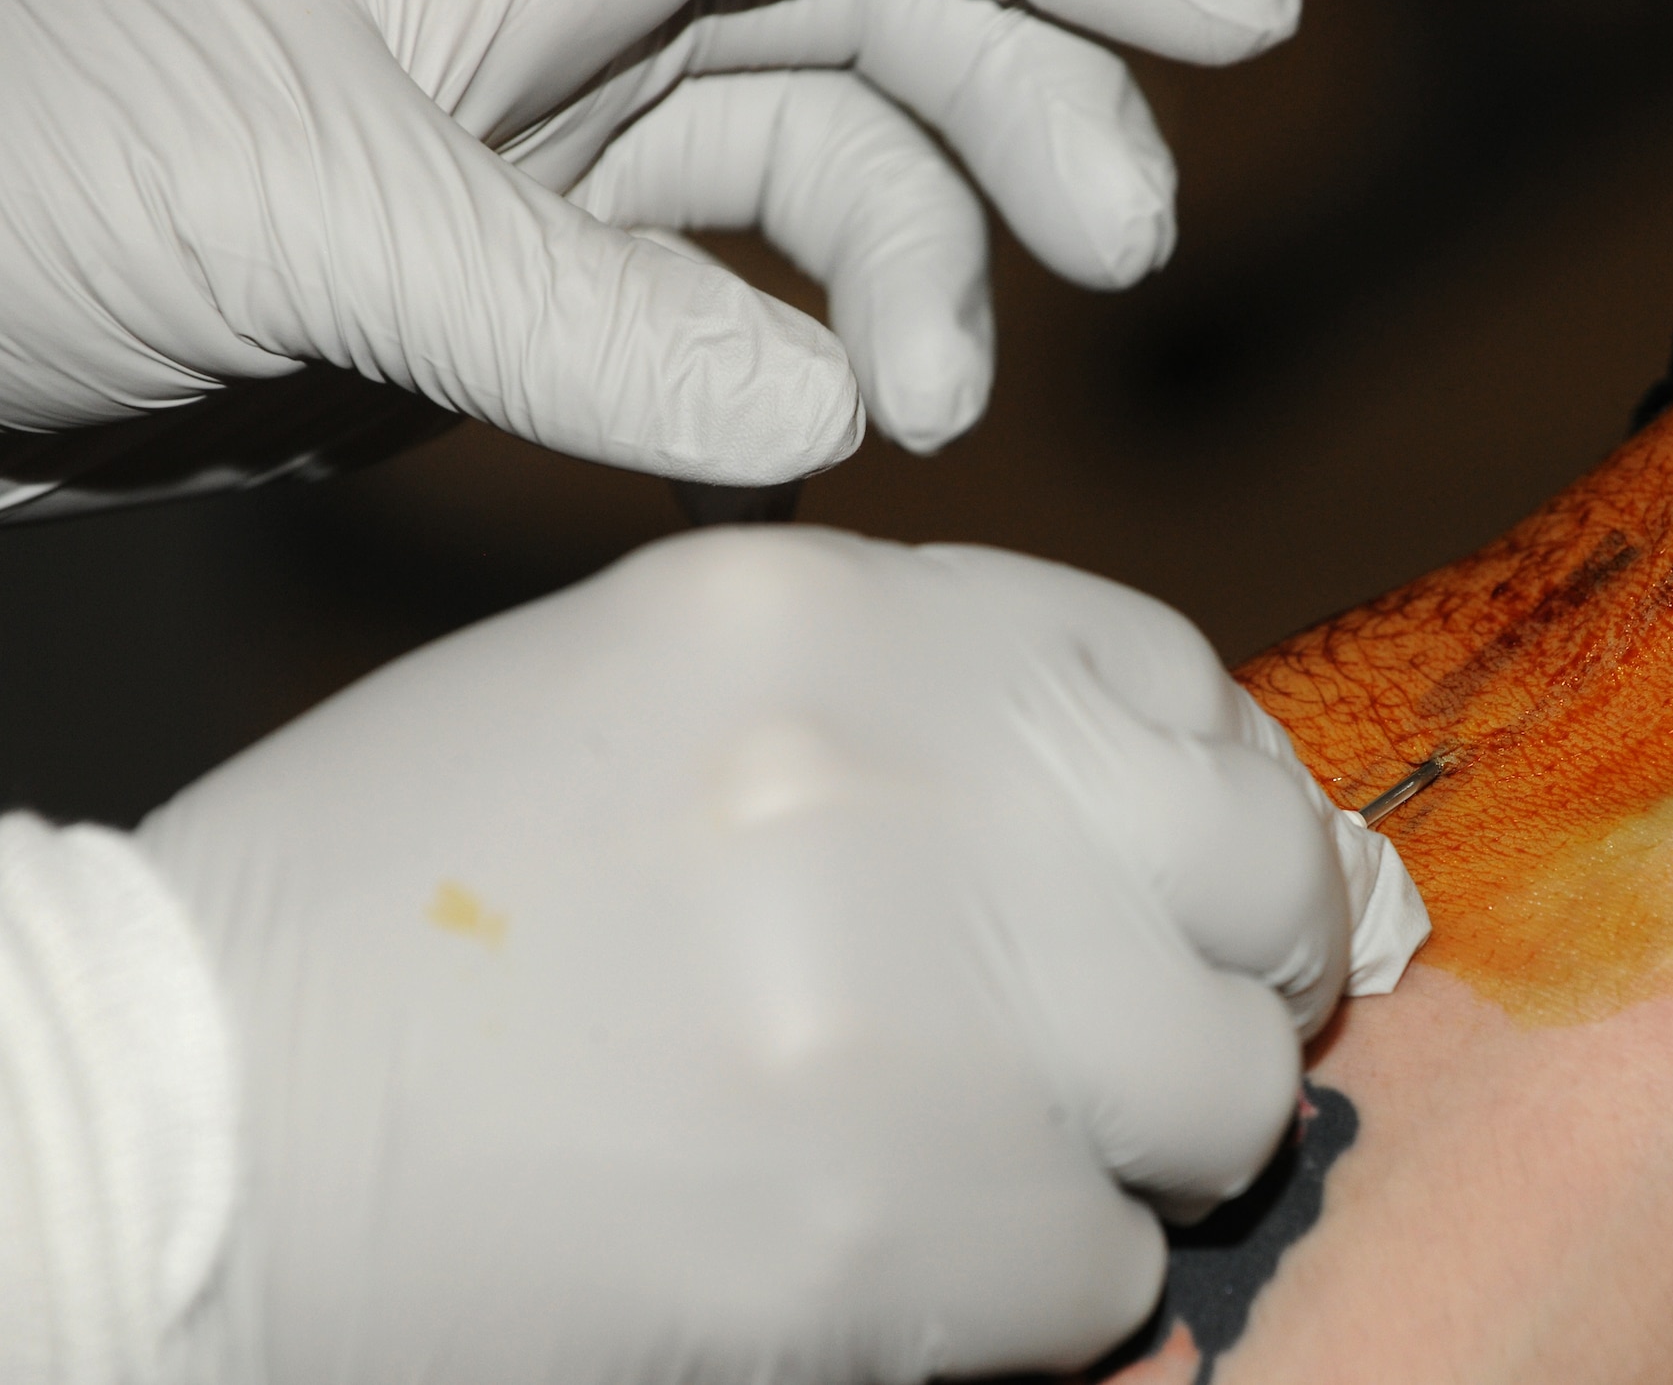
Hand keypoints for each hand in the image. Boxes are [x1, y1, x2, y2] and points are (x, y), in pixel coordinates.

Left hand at [0, 0, 1298, 480]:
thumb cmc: (8, 158)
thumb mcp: (284, 202)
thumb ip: (565, 306)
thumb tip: (797, 407)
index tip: (1242, 10)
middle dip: (1035, 106)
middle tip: (1116, 249)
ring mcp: (566, 114)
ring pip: (835, 149)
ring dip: (921, 269)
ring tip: (932, 402)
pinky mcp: (539, 249)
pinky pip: (730, 284)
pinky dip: (794, 353)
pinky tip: (810, 427)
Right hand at [136, 527, 1412, 1384]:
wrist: (200, 1119)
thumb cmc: (423, 894)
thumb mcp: (667, 695)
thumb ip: (927, 713)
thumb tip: (1169, 790)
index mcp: (823, 614)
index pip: (1165, 679)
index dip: (1205, 785)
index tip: (1183, 867)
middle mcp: (894, 775)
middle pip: (1255, 868)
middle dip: (1236, 956)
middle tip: (1152, 1019)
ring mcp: (905, 1008)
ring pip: (1222, 1088)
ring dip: (1135, 1130)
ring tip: (984, 1139)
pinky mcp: (888, 1232)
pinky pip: (1109, 1266)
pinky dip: (1035, 1273)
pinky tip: (891, 1237)